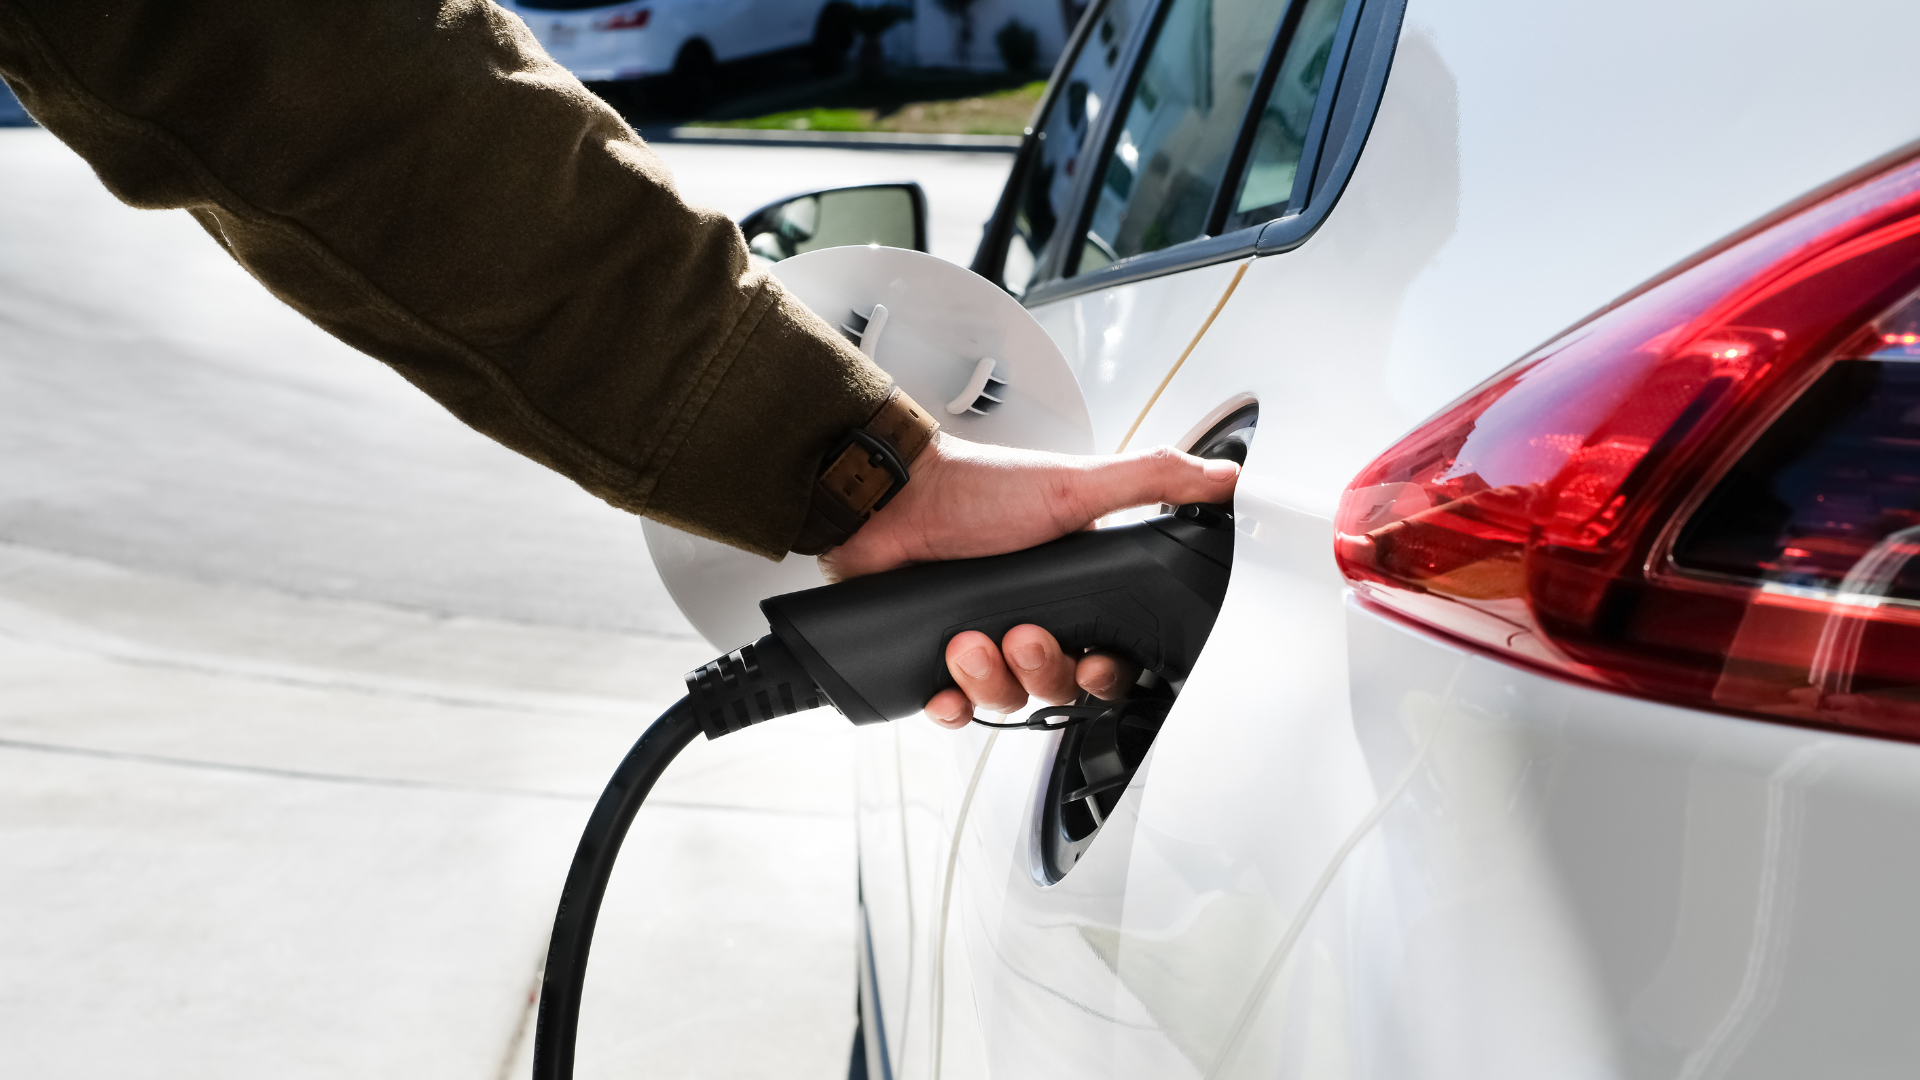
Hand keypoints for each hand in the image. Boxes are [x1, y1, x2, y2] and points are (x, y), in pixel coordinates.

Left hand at [816, 433, 1238, 727]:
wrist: (891, 498)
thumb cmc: (977, 488)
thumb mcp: (1076, 483)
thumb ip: (1153, 482)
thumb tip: (1224, 478)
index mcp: (1073, 590)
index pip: (1110, 657)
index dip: (1107, 673)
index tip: (1095, 662)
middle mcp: (1032, 620)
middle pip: (1060, 687)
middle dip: (1043, 669)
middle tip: (1021, 635)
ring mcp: (982, 642)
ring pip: (1006, 701)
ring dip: (990, 679)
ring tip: (968, 639)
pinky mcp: (935, 659)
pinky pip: (954, 711)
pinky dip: (951, 708)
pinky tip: (943, 690)